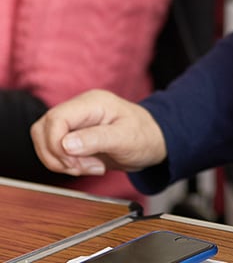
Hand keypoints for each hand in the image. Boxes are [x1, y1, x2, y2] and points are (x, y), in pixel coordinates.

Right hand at [30, 88, 166, 176]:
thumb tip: (66, 144)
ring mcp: (74, 122)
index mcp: (92, 103)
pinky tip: (86, 166)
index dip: (56, 144)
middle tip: (81, 167)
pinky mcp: (72, 136)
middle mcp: (79, 109)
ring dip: (60, 162)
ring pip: (43, 141)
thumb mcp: (126, 139)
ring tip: (89, 166)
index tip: (74, 162)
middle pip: (42, 129)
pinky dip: (64, 164)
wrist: (152, 143)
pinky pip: (53, 150)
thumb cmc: (145, 136)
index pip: (55, 119)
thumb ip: (97, 139)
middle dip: (56, 155)